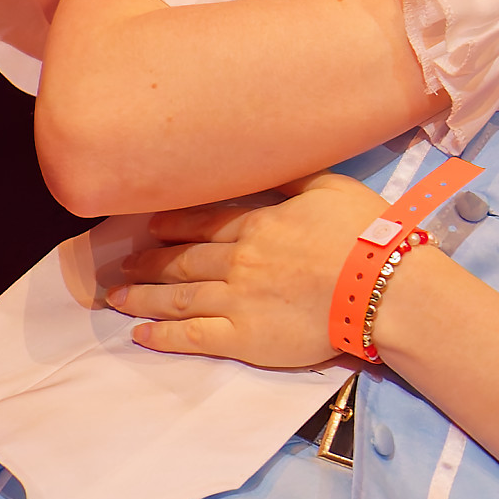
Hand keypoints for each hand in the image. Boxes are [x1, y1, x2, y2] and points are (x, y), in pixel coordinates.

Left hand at [107, 172, 386, 366]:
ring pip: (179, 297)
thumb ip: (294, 176)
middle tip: (126, 262)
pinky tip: (139, 335)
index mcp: (258, 225)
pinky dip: (162, 336)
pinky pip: (193, 337)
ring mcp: (237, 301)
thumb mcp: (331, 186)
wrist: (380, 286)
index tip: (151, 227)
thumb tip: (269, 159)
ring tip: (118, 296)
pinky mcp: (244, 339)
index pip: (205, 223)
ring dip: (144, 296)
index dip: (174, 225)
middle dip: (151, 261)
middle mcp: (238, 261)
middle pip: (184, 260)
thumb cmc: (365, 235)